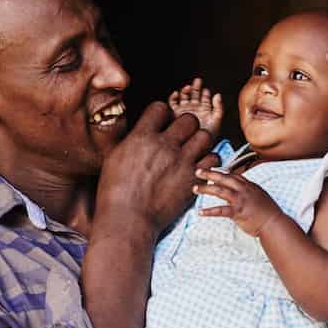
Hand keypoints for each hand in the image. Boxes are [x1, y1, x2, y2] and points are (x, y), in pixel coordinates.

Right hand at [96, 102, 218, 234]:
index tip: (162, 124)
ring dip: (200, 141)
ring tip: (193, 150)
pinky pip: (213, 159)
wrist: (129, 219)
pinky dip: (209, 161)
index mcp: (142, 137)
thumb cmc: (114, 192)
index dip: (163, 114)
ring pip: (205, 136)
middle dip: (186, 126)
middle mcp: (164, 145)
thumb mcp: (114, 157)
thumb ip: (132, 140)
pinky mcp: (193, 179)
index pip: (160, 108)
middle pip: (189, 119)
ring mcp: (182, 162)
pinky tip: (199, 166)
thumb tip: (140, 132)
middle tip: (181, 137)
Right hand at [167, 77, 224, 134]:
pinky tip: (176, 94)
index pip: (204, 96)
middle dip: (195, 87)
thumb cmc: (208, 136)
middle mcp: (194, 107)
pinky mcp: (175, 113)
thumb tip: (218, 95)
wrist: (196, 147)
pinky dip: (173, 97)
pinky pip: (172, 103)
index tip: (206, 91)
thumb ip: (219, 108)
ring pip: (184, 96)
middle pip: (194, 94)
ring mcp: (184, 109)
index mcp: (204, 108)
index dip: (205, 92)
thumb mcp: (216, 121)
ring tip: (188, 88)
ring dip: (185, 90)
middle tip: (197, 82)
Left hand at [194, 168, 283, 236]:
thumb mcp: (260, 197)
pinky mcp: (238, 212)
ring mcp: (240, 200)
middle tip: (198, 172)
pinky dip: (209, 211)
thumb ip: (248, 193)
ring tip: (195, 189)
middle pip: (224, 178)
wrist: (274, 223)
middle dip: (210, 174)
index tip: (212, 171)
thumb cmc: (268, 213)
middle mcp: (244, 190)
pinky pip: (220, 210)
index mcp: (249, 186)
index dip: (221, 172)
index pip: (233, 175)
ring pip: (220, 191)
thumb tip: (238, 193)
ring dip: (206, 189)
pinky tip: (200, 212)